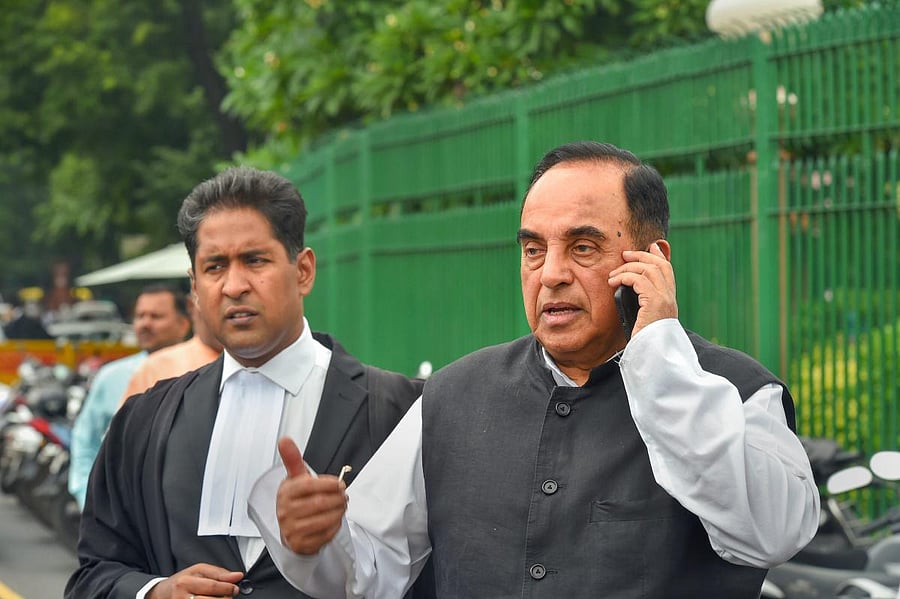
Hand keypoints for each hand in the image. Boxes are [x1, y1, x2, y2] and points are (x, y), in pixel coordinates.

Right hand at [146, 564, 241, 597]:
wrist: (164, 592)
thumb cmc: (183, 580)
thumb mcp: (199, 570)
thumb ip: (219, 573)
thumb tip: (237, 576)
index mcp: (185, 582)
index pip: (212, 586)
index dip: (227, 587)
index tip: (235, 587)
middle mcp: (182, 597)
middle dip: (226, 598)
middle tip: (231, 594)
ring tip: (222, 597)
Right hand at [276, 437, 347, 554]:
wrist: (291, 529)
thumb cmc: (297, 500)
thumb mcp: (295, 479)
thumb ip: (292, 459)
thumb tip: (284, 440)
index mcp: (285, 493)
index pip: (308, 486)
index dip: (327, 484)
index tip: (339, 483)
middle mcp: (285, 512)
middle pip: (319, 503)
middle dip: (337, 498)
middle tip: (343, 495)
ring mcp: (292, 529)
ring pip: (324, 519)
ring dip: (338, 511)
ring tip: (341, 506)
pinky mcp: (301, 544)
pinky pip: (325, 534)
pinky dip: (335, 526)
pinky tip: (335, 519)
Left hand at [607, 242, 677, 337]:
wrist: (653, 358)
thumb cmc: (644, 343)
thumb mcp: (644, 321)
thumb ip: (642, 306)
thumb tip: (627, 293)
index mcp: (669, 302)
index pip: (667, 270)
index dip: (659, 255)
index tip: (650, 246)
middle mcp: (670, 298)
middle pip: (659, 265)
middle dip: (642, 255)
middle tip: (625, 254)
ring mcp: (664, 300)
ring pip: (649, 269)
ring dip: (628, 267)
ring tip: (613, 275)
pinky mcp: (655, 304)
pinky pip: (639, 280)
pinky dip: (624, 277)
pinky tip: (614, 282)